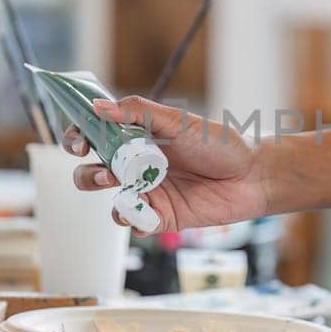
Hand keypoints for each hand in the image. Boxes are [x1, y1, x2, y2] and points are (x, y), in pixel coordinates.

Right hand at [67, 97, 267, 233]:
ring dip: (108, 196)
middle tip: (106, 170)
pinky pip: (132, 223)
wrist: (253, 175)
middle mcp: (137, 167)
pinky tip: (142, 213)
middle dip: (88, 173)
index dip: (77, 138)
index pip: (95, 138)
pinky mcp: (160, 218)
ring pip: (108, 199)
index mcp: (137, 139)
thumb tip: (98, 107)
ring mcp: (147, 193)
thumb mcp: (177, 121)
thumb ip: (138, 112)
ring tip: (124, 185)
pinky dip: (130, 220)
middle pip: (92, 172)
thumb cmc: (219, 143)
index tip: (78, 140)